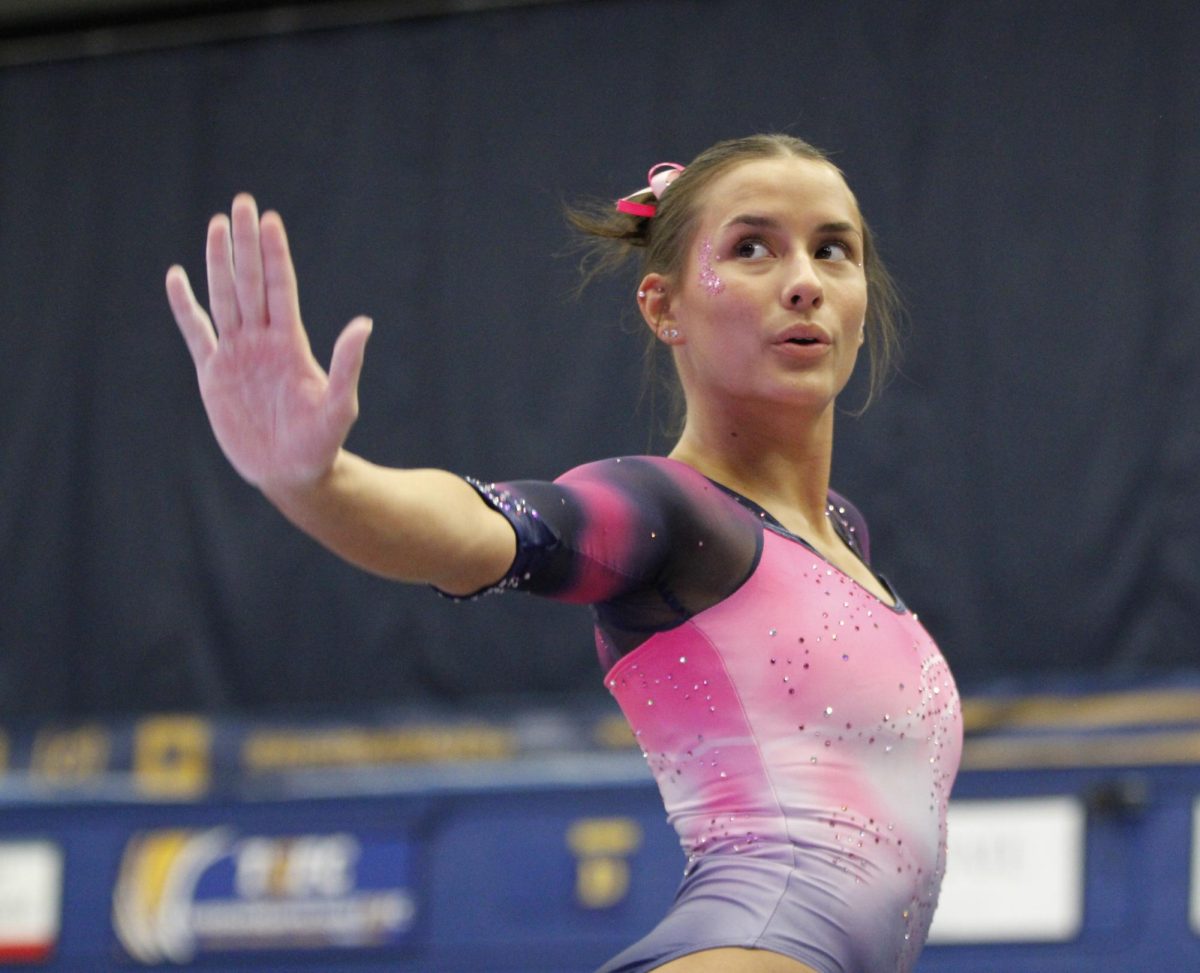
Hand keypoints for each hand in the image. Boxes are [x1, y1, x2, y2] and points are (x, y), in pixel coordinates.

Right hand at [166, 194, 372, 491]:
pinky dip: (185, 307)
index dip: (275, 253)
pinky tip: (177, 277)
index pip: (281, 287)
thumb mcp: (339, 405)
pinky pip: (196, 332)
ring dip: (218, 263)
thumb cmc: (321, 442)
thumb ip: (347, 364)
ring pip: (224, 298)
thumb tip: (364, 324)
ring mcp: (237, 355)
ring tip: (216, 225)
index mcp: (291, 343)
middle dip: (245, 244)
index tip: (269, 219)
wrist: (292, 472)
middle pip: (251, 282)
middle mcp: (262, 341)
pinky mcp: (213, 374)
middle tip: (241, 203)